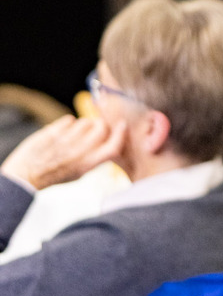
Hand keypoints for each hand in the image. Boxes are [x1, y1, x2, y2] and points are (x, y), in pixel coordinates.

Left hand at [0, 114, 126, 189]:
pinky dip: (69, 123)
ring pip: (85, 122)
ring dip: (84, 124)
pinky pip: (69, 120)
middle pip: (102, 128)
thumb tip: (108, 139)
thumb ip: (95, 157)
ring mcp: (65, 140)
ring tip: (76, 132)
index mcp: (88, 164)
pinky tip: (64, 131)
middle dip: (101, 125)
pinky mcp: (53, 131)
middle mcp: (79, 152)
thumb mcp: (80, 173)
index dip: (120, 134)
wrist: (27, 175)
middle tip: (95, 128)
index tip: (122, 125)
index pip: (114, 146)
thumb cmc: (55, 174)